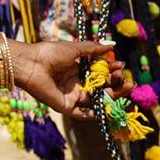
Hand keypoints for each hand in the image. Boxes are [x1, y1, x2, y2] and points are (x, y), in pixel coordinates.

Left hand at [8, 39, 131, 119]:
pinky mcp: (66, 106)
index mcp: (77, 68)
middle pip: (101, 87)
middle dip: (116, 84)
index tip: (121, 64)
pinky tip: (107, 108)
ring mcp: (72, 95)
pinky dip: (94, 114)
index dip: (111, 69)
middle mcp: (76, 82)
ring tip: (124, 87)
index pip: (99, 72)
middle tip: (128, 80)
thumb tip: (112, 45)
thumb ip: (93, 49)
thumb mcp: (74, 48)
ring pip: (96, 100)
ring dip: (111, 96)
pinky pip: (83, 114)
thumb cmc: (50, 52)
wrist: (31, 63)